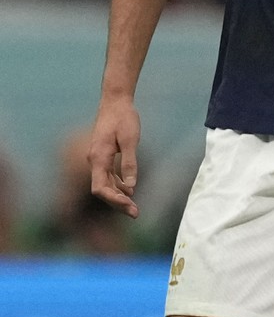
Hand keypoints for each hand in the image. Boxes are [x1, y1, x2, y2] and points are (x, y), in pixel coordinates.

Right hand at [87, 97, 140, 217]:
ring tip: (134, 207)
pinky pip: (108, 176)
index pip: (100, 188)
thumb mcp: (131, 140)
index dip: (113, 200)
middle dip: (118, 202)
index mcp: (98, 158)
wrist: (115, 102)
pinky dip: (118, 185)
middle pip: (103, 189)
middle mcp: (94, 161)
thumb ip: (130, 162)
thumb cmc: (124, 119)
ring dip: (119, 196)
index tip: (128, 205)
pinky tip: (129, 191)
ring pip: (105, 184)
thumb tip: (131, 186)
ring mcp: (98, 159)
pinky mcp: (103, 156)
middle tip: (135, 213)